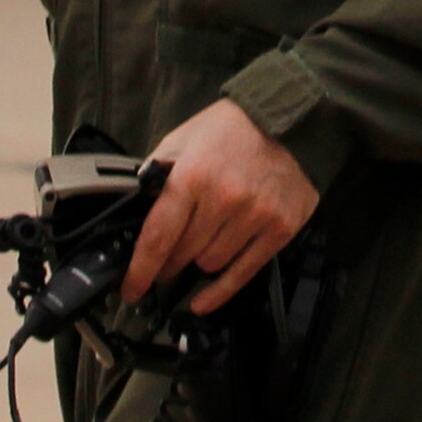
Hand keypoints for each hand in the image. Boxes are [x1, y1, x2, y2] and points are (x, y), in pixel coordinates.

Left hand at [121, 98, 318, 316]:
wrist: (291, 119)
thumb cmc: (232, 128)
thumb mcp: (183, 138)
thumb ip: (156, 172)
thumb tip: (134, 206)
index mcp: (193, 175)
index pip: (159, 236)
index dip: (140, 270)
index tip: (130, 289)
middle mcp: (224, 199)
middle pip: (183, 254)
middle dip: (168, 262)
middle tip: (164, 261)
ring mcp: (255, 216)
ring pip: (210, 264)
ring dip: (199, 261)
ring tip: (201, 245)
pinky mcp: (280, 229)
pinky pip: (243, 273)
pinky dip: (220, 291)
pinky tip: (202, 302)